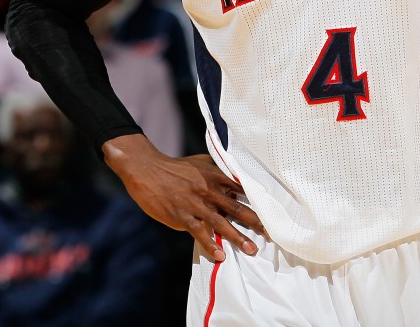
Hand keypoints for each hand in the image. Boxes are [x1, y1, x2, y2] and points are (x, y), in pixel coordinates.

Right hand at [104, 135, 265, 261]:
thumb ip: (218, 170)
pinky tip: (220, 256)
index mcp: (216, 176)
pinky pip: (199, 232)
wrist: (148, 170)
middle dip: (255, 222)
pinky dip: (210, 245)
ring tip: (251, 250)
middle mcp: (209, 190)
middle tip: (271, 234)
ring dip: (237, 237)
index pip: (242, 189)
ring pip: (221, 223)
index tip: (272, 212)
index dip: (258, 201)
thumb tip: (235, 177)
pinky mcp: (182, 215)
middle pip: (237, 208)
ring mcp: (196, 204)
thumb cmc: (176, 168)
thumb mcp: (201, 162)